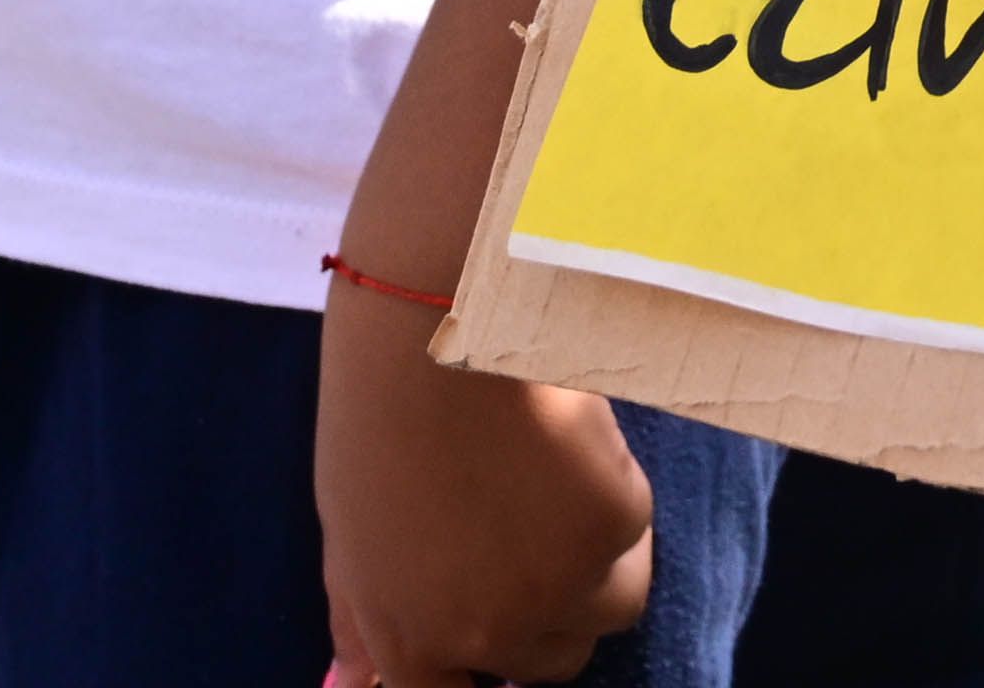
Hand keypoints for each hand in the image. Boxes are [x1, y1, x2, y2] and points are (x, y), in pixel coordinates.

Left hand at [313, 283, 651, 687]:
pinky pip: (633, 534)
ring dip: (597, 560)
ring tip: (551, 478)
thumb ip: (363, 623)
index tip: (505, 620)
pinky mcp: (612, 530)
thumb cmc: (377, 422)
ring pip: (611, 605)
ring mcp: (556, 589)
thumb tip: (355, 683)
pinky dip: (612, 491)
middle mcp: (487, 635)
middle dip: (550, 608)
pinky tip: (566, 438)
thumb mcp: (349, 538)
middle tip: (525, 524)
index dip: (489, 663)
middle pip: (552, 662)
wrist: (430, 330)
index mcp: (412, 642)